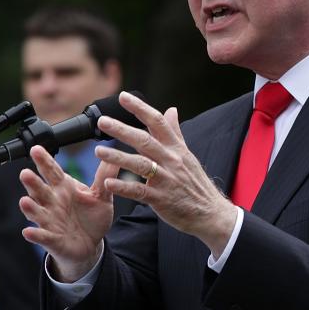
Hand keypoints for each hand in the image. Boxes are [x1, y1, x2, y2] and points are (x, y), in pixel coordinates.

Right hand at [19, 145, 117, 281]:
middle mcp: (53, 203)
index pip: (52, 172)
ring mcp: (50, 221)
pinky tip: (28, 231)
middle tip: (25, 173)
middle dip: (32, 183)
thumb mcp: (102, 196)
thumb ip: (105, 178)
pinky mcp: (51, 239)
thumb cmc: (92, 217)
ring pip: (37, 212)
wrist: (90, 244)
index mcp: (64, 189)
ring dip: (30, 207)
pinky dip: (35, 234)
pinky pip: (42, 236)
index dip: (44, 161)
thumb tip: (112, 156)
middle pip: (40, 190)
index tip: (36, 148)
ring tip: (24, 201)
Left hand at [94, 91, 236, 253]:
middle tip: (103, 122)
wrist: (210, 212)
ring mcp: (167, 180)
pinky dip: (124, 187)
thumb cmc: (196, 184)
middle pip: (145, 141)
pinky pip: (140, 191)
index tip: (123, 97)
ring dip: (118, 157)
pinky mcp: (161, 199)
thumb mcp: (188, 155)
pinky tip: (109, 182)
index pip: (158, 122)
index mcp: (177, 148)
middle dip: (122, 130)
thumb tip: (171, 109)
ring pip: (140, 165)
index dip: (140, 108)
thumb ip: (176, 132)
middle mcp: (172, 161)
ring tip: (98, 152)